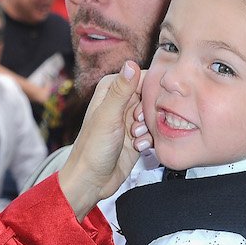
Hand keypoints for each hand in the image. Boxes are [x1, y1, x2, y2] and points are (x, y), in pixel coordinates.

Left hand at [58, 61, 149, 218]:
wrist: (91, 181)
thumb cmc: (92, 149)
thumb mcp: (108, 116)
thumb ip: (121, 90)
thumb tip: (131, 64)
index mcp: (110, 89)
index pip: (142, 76)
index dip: (151, 90)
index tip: (148, 104)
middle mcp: (120, 102)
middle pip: (152, 96)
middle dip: (150, 112)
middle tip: (136, 124)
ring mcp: (129, 119)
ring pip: (154, 115)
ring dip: (149, 128)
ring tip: (134, 137)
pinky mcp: (136, 136)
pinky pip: (153, 132)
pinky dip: (148, 140)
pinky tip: (137, 148)